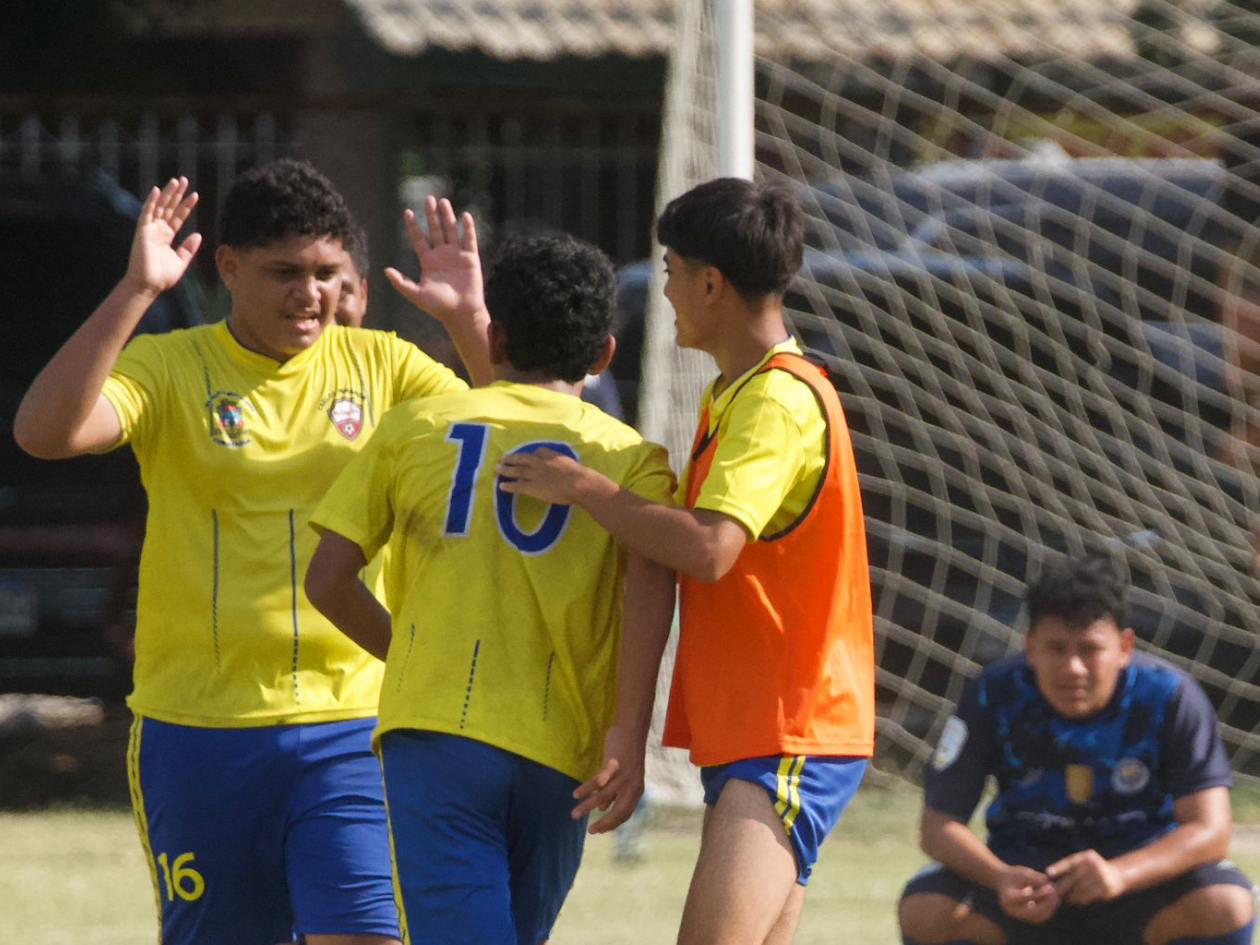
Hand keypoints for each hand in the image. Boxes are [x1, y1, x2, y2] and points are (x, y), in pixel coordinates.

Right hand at [126, 178, 200, 295]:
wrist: (148, 285)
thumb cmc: (162, 276)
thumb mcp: (181, 261)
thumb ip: (189, 248)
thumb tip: (198, 234)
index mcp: (167, 236)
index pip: (178, 217)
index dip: (186, 206)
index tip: (195, 195)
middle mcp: (158, 230)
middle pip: (169, 207)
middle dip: (177, 194)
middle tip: (184, 179)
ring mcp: (150, 229)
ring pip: (160, 206)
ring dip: (167, 193)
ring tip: (176, 181)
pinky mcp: (142, 231)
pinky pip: (147, 213)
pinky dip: (151, 201)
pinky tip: (157, 190)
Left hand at [385, 196, 484, 324]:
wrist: (460, 314)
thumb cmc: (438, 307)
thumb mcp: (416, 295)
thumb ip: (401, 283)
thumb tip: (385, 270)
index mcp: (428, 262)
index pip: (419, 239)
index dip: (414, 226)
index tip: (408, 212)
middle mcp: (442, 255)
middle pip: (435, 230)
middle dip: (432, 215)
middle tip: (428, 199)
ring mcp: (457, 255)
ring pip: (451, 231)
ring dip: (447, 217)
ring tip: (443, 201)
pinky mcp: (471, 258)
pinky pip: (469, 240)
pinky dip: (468, 228)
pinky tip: (465, 215)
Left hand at [496, 448, 589, 504]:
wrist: (577, 483)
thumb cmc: (579, 475)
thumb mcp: (571, 463)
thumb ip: (564, 462)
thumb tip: (561, 465)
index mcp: (550, 456)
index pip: (538, 452)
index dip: (531, 454)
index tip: (527, 456)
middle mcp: (539, 463)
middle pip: (522, 458)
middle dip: (511, 458)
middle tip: (502, 458)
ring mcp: (534, 475)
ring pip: (516, 470)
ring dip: (505, 469)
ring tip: (497, 468)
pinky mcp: (532, 487)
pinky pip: (517, 486)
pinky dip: (508, 486)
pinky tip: (501, 486)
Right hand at [571, 725, 645, 833]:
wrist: (632, 730)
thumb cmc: (627, 753)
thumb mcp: (624, 776)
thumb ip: (615, 792)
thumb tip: (602, 808)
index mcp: (636, 791)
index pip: (624, 814)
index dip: (612, 824)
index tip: (599, 830)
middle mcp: (632, 787)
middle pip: (617, 812)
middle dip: (603, 824)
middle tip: (590, 832)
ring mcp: (623, 777)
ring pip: (603, 798)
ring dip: (587, 808)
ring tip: (574, 815)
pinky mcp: (614, 766)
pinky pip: (597, 782)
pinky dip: (586, 789)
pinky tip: (576, 795)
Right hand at [996, 865, 1059, 923]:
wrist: (1004, 883)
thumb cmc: (1013, 875)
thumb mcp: (1022, 872)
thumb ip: (1034, 877)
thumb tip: (1047, 882)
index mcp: (1007, 898)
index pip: (1024, 898)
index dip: (1039, 893)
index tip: (1050, 887)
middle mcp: (1011, 911)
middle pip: (1031, 912)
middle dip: (1046, 904)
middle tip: (1056, 894)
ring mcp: (1018, 916)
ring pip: (1037, 917)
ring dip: (1049, 908)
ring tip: (1057, 897)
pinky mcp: (1025, 918)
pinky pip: (1039, 918)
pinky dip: (1048, 910)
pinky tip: (1054, 901)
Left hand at [1046, 849, 1125, 904]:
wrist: (1118, 875)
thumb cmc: (1094, 869)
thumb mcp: (1085, 862)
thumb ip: (1072, 867)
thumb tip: (1050, 874)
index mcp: (1087, 856)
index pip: (1070, 861)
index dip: (1058, 867)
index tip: (1048, 872)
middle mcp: (1094, 864)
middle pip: (1074, 877)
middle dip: (1063, 885)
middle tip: (1054, 891)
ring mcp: (1101, 876)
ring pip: (1080, 888)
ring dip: (1072, 894)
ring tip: (1066, 897)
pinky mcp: (1107, 887)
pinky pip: (1089, 895)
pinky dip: (1081, 899)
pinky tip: (1076, 900)